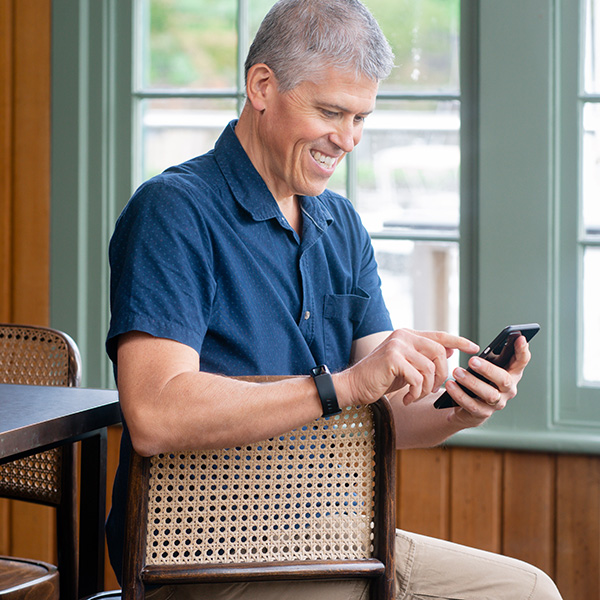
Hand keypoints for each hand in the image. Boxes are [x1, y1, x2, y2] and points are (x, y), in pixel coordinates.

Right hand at [334, 329, 478, 407]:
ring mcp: (397, 346)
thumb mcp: (406, 366)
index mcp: (407, 335)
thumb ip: (424, 357)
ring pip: (430, 368)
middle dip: (441, 375)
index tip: (474, 348)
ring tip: (415, 396)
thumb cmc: (380, 378)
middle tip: (431, 390)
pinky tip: (406, 399)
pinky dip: (415, 393)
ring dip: (426, 388)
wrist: (354, 386)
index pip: (439, 335)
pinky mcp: (393, 359)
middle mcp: (403, 336)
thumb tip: (450, 349)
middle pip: (440, 353)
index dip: (459, 340)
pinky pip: (417, 378)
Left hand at [444, 334, 531, 423]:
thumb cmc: (478, 380)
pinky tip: (450, 385)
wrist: (467, 407)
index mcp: (511, 374)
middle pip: (504, 379)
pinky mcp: (483, 413)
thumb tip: (474, 346)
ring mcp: (497, 403)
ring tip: (456, 372)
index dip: (522, 350)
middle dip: (488, 369)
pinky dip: (460, 394)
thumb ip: (487, 357)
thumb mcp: (484, 367)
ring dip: (471, 382)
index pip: (521, 361)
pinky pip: (472, 405)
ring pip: (489, 394)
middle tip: (472, 360)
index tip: (519, 338)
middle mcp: (508, 389)